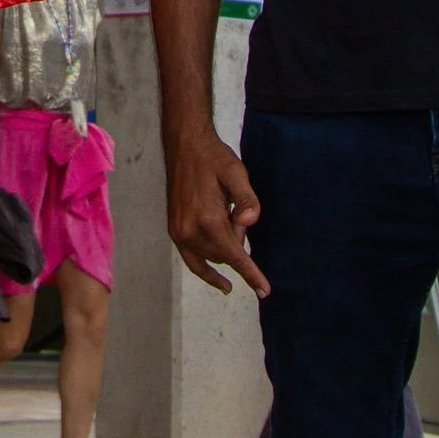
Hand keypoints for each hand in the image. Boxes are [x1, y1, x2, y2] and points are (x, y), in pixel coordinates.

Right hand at [166, 128, 266, 296]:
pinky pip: (192, 260)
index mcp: (208, 219)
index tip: (264, 291)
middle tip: (236, 211)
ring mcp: (179, 233)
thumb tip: (250, 221)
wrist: (185, 146)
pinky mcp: (174, 231)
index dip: (251, 274)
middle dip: (237, 241)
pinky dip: (206, 271)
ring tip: (227, 221)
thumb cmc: (214, 158)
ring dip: (224, 246)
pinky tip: (221, 282)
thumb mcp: (236, 173)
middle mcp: (190, 231)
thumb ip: (246, 199)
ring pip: (212, 257)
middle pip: (225, 255)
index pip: (234, 256)